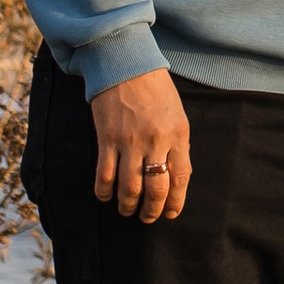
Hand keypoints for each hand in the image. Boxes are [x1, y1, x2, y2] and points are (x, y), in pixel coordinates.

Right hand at [87, 69, 191, 224]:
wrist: (125, 64)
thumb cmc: (155, 89)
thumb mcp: (177, 114)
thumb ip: (178, 144)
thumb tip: (175, 175)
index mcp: (178, 135)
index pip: (180, 178)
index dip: (176, 202)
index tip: (171, 214)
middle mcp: (156, 141)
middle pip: (156, 189)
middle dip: (151, 210)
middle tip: (147, 218)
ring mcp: (130, 141)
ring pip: (129, 188)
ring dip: (128, 206)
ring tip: (127, 210)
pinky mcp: (107, 139)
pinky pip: (105, 174)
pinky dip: (104, 191)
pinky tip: (105, 196)